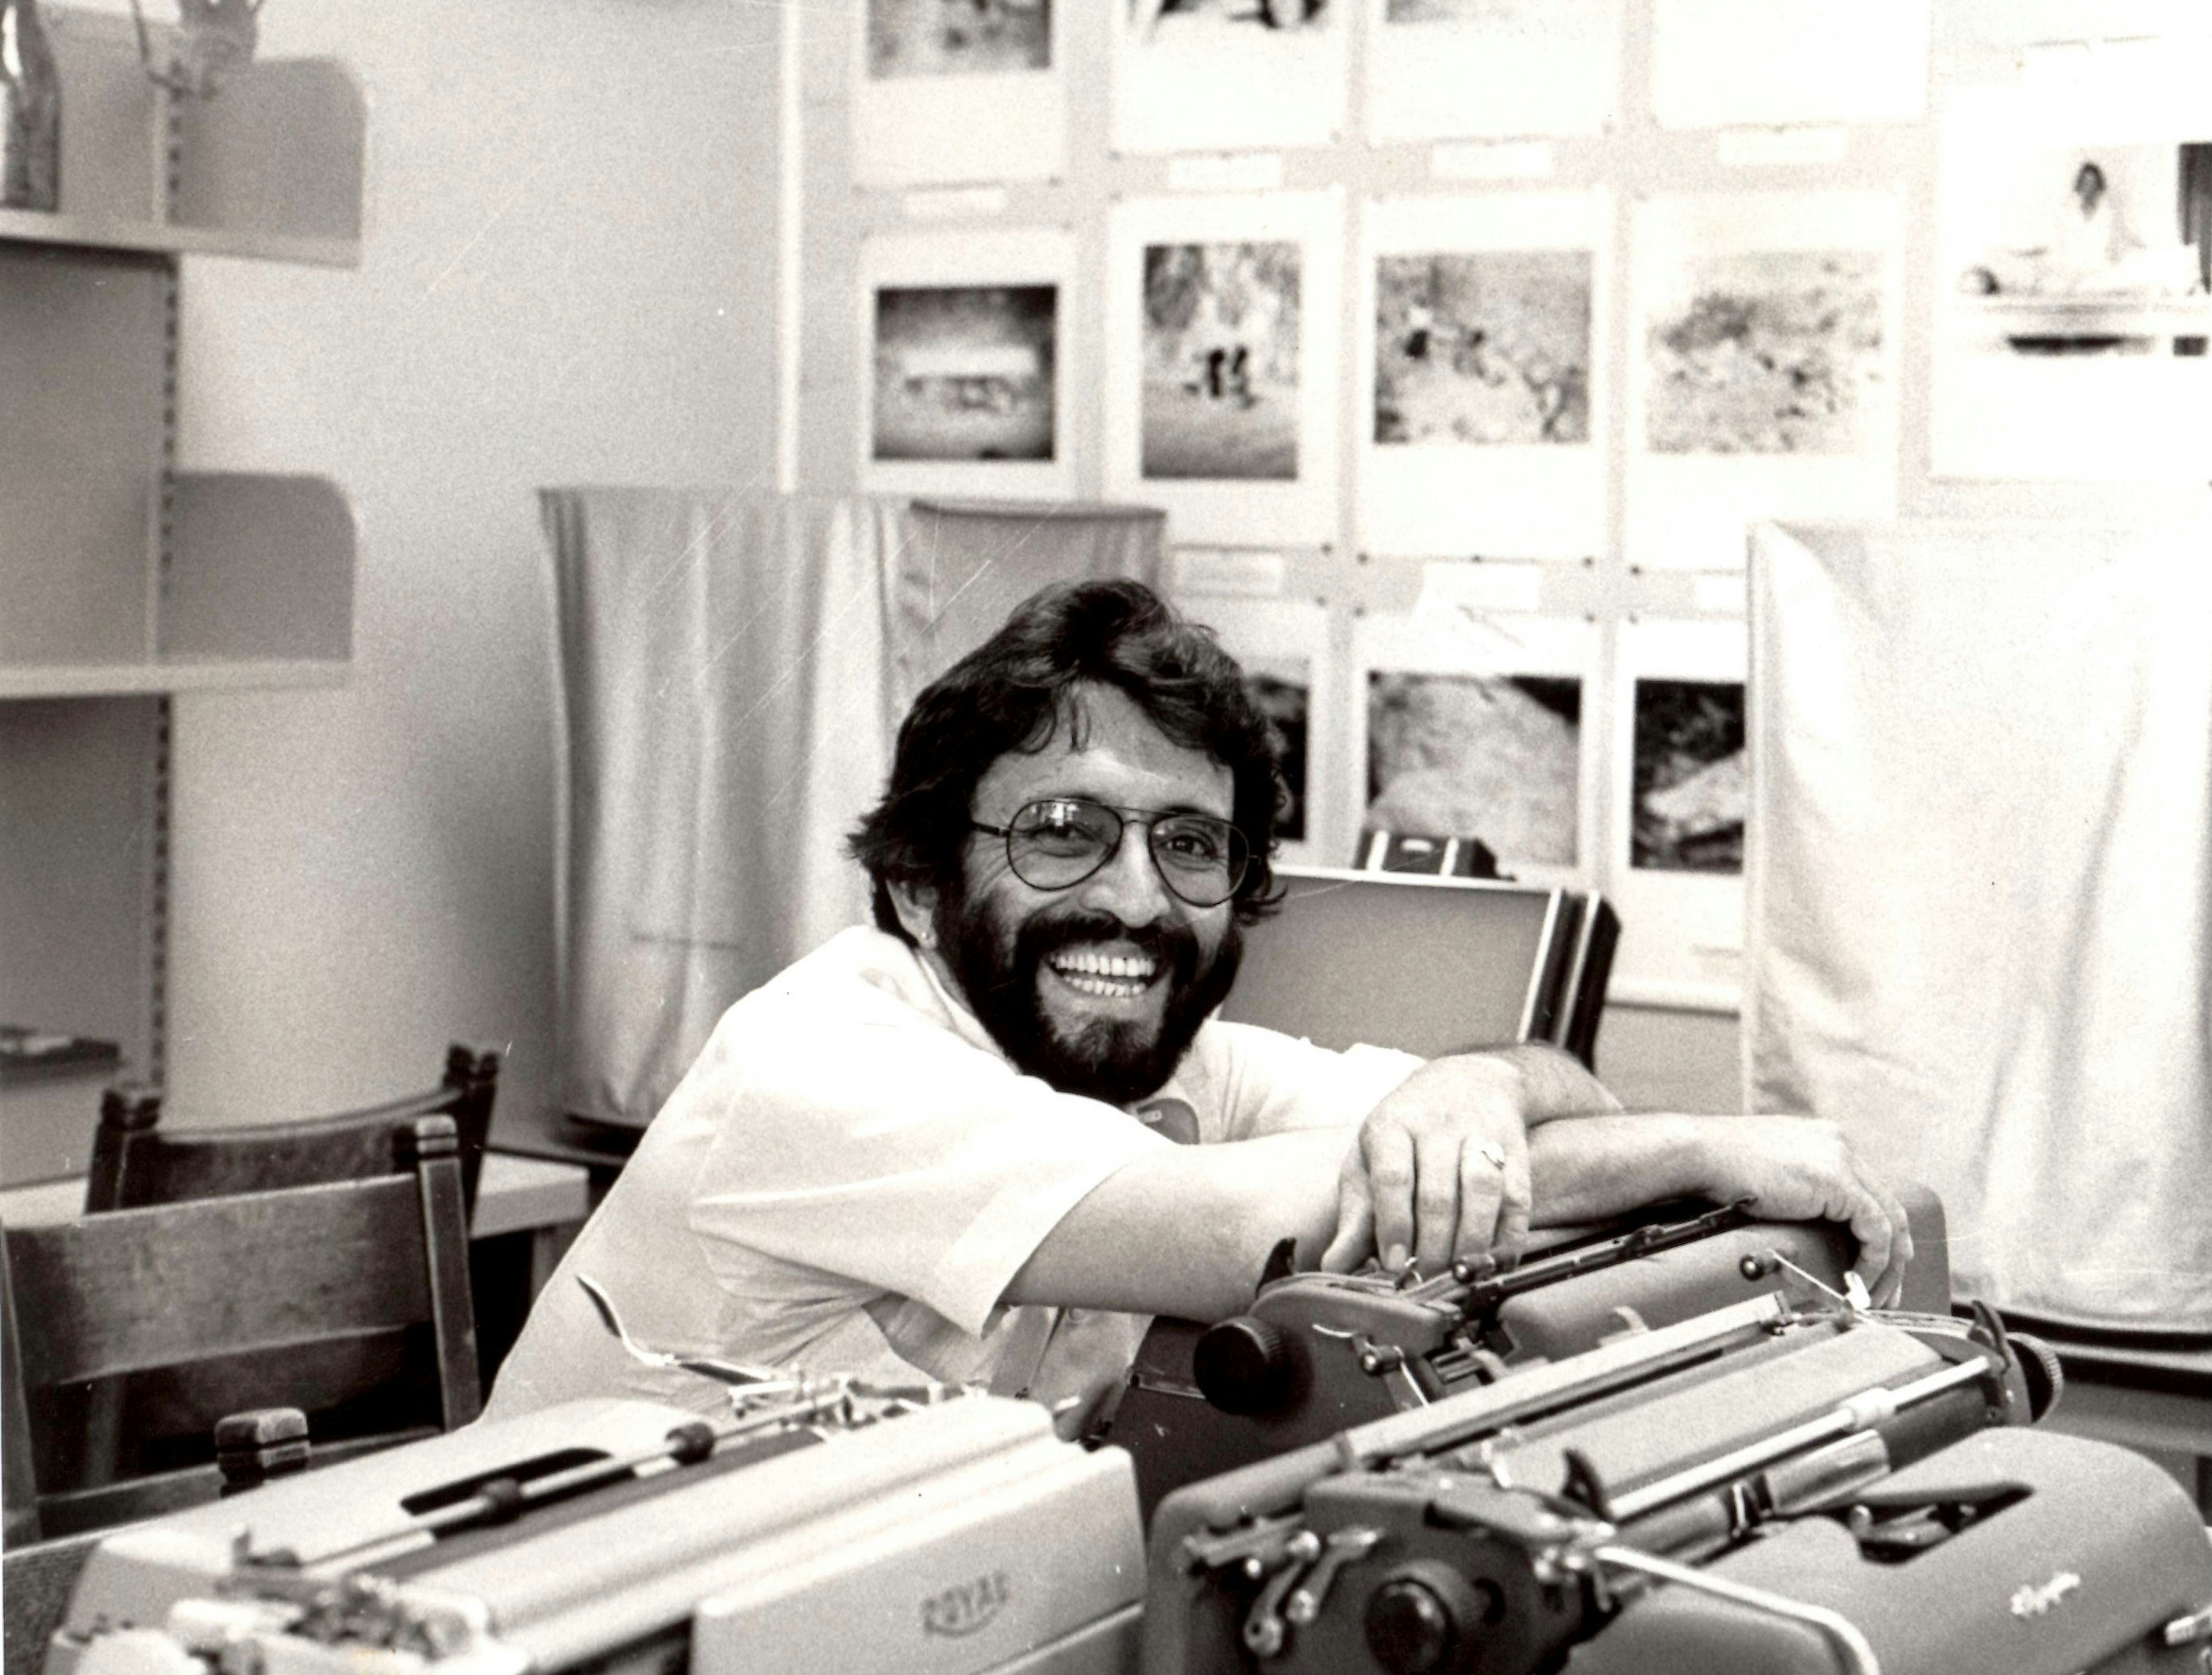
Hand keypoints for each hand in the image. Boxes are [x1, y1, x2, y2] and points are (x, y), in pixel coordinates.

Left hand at [1321, 1055, 1534, 1275]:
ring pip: (1482, 1193)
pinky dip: (1509, 1237)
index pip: (1394, 1177)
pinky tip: (1494, 1265)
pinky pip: (1517, 1198)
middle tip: (1424, 1280)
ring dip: (1471, 1243)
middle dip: (1432, 1246)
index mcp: (1393, 1125)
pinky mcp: (1515, 1151)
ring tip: (1456, 1275)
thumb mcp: (1368, 1159)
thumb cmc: (1405, 1131)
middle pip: (1439, 1194)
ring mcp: (1481, 1136)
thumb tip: (1334, 1266)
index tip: (1394, 1263)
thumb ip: (1355, 1215)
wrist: (1469, 1080)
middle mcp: (1438, 1126)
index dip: (1394, 1224)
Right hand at [1693, 1116, 1913, 1306]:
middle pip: (1888, 1207)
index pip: (1869, 1193)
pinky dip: (1872, 1261)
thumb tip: (1800, 1226)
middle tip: (1886, 1292)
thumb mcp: (1769, 1175)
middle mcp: (1841, 1147)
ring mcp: (1843, 1161)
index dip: (1876, 1235)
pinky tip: (1856, 1281)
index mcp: (1824, 1143)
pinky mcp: (1838, 1181)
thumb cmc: (1717, 1166)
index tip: (1872, 1268)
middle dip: (1892, 1256)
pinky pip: (1875, 1229)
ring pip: (1891, 1220)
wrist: (1700, 1154)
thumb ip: (1794, 1193)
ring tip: (1874, 1297)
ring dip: (1887, 1265)